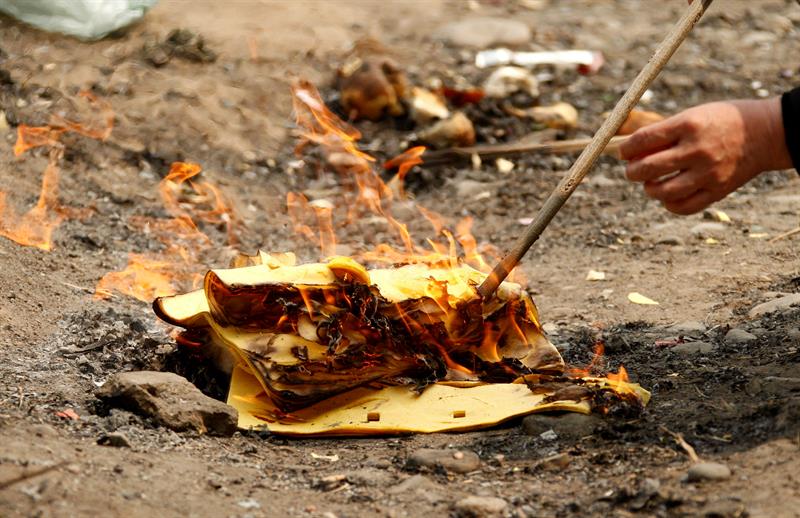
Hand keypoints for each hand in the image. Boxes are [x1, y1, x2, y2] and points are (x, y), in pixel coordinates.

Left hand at [619, 98, 791, 214]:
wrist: (765, 133)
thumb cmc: (719, 122)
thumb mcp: (692, 116)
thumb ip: (662, 134)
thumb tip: (628, 154)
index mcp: (688, 125)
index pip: (643, 140)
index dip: (626, 149)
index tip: (623, 153)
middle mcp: (697, 149)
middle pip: (648, 169)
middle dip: (632, 172)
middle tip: (632, 171)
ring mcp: (708, 172)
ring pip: (663, 192)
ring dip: (649, 189)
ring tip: (650, 184)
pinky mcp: (718, 190)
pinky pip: (684, 206)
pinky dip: (669, 204)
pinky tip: (668, 196)